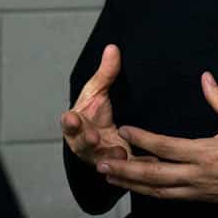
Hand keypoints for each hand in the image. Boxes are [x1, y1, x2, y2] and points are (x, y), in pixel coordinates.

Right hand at [60, 44, 132, 168]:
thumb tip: (113, 47)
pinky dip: (134, 165)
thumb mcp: (99, 91)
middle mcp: (83, 143)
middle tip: (93, 136)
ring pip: (102, 160)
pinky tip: (148, 160)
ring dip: (109, 157)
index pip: (69, 123)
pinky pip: (124, 169)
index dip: (69, 122)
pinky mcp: (115, 167)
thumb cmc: (95, 111)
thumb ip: (106, 73)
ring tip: (120, 152)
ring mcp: (98, 157)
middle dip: (86, 140)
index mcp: (76, 124)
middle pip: (82, 144)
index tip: (71, 118)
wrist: (103, 135)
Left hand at [97, 72, 217, 204]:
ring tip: (110, 176)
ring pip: (159, 191)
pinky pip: (172, 197)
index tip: (124, 129)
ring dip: (133, 184)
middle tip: (101, 163)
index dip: (143, 138)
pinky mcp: (205, 199)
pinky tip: (139, 187)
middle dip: (125, 169)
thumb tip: (204, 77)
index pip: (166, 147)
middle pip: (154, 175)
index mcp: (206, 153)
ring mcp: (200, 191)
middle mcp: (198, 176)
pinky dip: (152, 192)